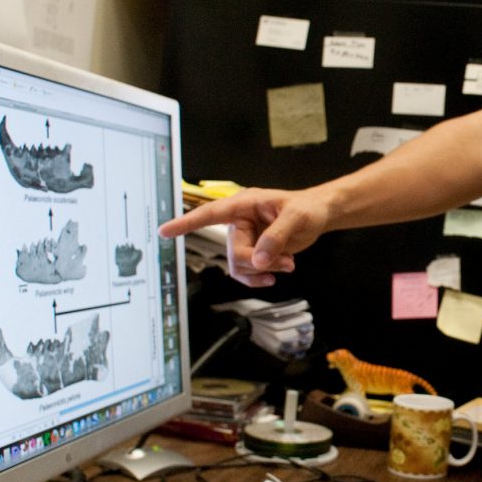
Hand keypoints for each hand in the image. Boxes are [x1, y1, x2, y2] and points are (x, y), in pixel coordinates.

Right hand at [158, 186, 330, 287]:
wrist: (318, 217)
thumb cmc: (307, 208)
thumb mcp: (296, 217)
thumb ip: (276, 237)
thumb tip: (258, 260)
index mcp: (243, 204)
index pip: (210, 213)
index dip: (186, 223)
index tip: (164, 231)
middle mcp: (239, 222)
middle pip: (233, 252)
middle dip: (258, 262)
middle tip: (286, 262)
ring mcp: (246, 238)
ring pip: (238, 266)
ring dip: (262, 272)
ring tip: (288, 264)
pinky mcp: (254, 252)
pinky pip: (246, 273)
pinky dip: (260, 277)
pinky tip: (276, 274)